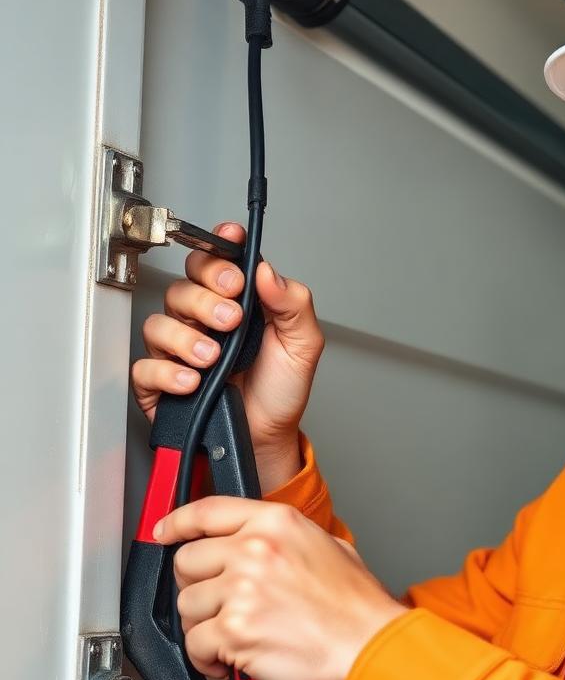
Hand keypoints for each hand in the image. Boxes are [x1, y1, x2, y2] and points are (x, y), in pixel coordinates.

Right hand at [131, 222, 324, 490]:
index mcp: (237, 303)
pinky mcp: (161, 382)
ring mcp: (180, 350)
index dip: (218, 247)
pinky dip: (168, 372)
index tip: (230, 242)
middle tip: (232, 318)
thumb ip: (293, 304)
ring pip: (159, 324)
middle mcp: (203, 320)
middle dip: (206, 298)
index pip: (215, 262)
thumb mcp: (303, 345)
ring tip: (215, 358)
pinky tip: (193, 381)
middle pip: (183, 287)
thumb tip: (267, 271)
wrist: (268, 437)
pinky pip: (146, 367)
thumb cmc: (281, 390)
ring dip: (188, 338)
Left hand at [155, 497, 407, 679]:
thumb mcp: (332, 549)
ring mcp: (243, 589)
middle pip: (188, 560)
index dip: (177, 522)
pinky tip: (232, 660)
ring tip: (234, 638)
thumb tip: (262, 545)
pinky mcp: (234, 630)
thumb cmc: (359, 610)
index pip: (207, 511)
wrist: (371, 650)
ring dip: (204, 626)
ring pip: (187, 605)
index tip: (165, 531)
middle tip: (219, 605)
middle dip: (198, 587)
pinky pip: (195, 644)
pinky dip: (208, 659)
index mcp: (278, 523)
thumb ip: (289, 540)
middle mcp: (256, 549)